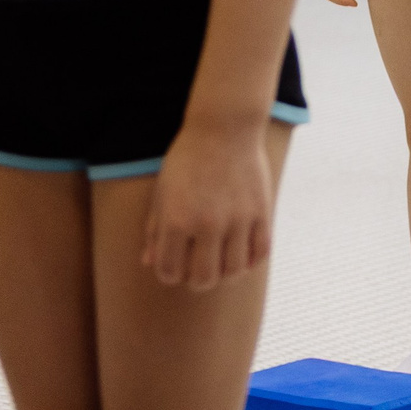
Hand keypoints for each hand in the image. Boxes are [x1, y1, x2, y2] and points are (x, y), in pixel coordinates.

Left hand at [143, 124, 272, 289]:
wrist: (224, 128)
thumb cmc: (187, 158)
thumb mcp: (162, 191)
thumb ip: (154, 230)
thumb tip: (149, 262)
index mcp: (176, 220)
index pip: (169, 271)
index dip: (169, 274)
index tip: (174, 266)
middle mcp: (207, 224)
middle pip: (204, 279)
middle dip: (198, 281)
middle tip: (199, 271)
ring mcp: (238, 219)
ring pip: (234, 270)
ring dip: (225, 273)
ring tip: (222, 262)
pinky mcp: (261, 212)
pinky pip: (260, 252)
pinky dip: (250, 260)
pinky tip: (242, 252)